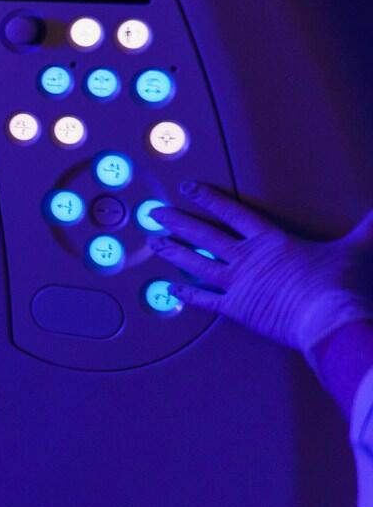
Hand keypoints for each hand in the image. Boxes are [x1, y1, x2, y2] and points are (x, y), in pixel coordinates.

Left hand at [151, 182, 372, 357]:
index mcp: (270, 241)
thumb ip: (368, 227)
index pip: (233, 213)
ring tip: (154, 243)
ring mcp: (238, 284)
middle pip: (205, 235)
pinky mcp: (237, 309)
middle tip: (154, 213)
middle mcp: (247, 259)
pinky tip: (168, 291)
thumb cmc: (338, 284)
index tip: (188, 189)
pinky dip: (186, 296)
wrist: (328, 317)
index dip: (208, 199)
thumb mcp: (355, 248)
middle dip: (178, 222)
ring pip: (197, 264)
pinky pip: (205, 301)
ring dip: (174, 253)